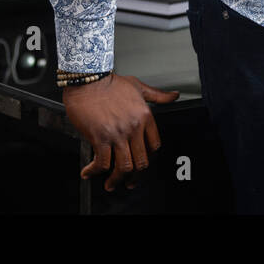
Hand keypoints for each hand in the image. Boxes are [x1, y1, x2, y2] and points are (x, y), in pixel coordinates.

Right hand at [63, 74, 179, 190]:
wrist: (89, 79)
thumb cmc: (110, 83)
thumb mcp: (138, 86)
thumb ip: (158, 95)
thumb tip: (174, 95)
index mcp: (145, 116)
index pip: (154, 146)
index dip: (148, 159)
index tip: (142, 164)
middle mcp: (134, 127)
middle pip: (141, 162)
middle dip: (135, 176)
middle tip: (129, 181)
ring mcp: (117, 134)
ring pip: (124, 167)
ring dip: (117, 180)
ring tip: (111, 183)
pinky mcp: (100, 138)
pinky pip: (102, 163)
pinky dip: (95, 171)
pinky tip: (89, 172)